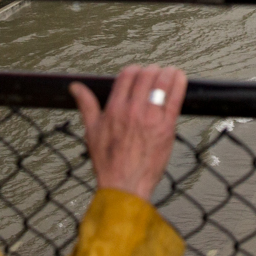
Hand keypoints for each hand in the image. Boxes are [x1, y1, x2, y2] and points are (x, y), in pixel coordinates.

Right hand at [70, 64, 186, 202]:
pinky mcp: (166, 127)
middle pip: (146, 76)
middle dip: (152, 71)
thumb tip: (75, 87)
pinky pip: (176, 98)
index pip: (127, 75)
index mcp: (114, 108)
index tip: (139, 74)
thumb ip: (86, 105)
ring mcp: (150, 118)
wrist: (125, 185)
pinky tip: (180, 77)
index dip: (135, 70)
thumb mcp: (92, 131)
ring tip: (170, 73)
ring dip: (167, 73)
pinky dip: (179, 84)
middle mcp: (132, 110)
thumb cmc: (107, 161)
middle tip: (156, 74)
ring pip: (162, 83)